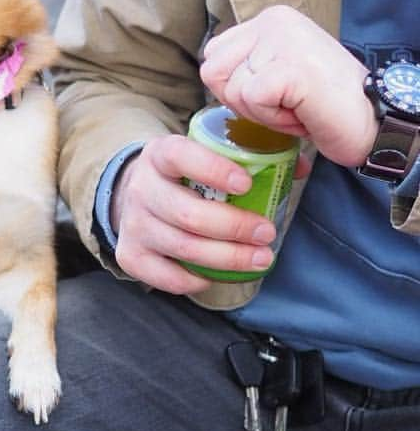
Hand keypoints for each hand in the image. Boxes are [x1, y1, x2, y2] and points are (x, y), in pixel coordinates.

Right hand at [111, 134, 277, 293]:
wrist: (135, 194)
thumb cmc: (183, 174)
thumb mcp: (206, 151)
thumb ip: (249, 154)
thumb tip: (300, 168)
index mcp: (161, 155)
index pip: (181, 157)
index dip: (213, 170)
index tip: (246, 185)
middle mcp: (141, 189)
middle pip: (187, 213)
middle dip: (234, 227)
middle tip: (266, 233)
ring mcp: (132, 225)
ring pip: (183, 247)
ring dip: (227, 258)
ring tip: (260, 258)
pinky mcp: (130, 255)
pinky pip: (164, 277)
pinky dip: (195, 279)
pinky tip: (217, 275)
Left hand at [200, 5, 376, 167]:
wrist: (369, 119)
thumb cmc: (320, 103)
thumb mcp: (274, 72)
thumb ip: (244, 64)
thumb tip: (210, 70)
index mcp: (269, 19)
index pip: (213, 56)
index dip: (233, 87)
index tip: (272, 94)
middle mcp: (274, 21)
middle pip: (214, 73)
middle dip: (242, 102)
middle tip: (284, 102)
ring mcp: (283, 40)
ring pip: (233, 89)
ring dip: (262, 112)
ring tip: (297, 105)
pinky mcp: (290, 66)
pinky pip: (253, 100)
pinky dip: (274, 118)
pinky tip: (302, 111)